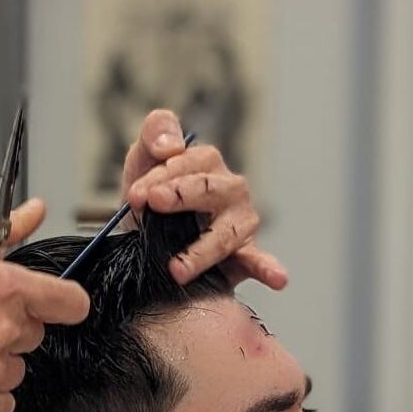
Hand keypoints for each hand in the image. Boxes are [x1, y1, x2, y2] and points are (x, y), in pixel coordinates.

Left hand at [120, 109, 287, 288]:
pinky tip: (277, 278)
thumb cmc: (150, 198)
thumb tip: (169, 145)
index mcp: (205, 164)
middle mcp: (228, 189)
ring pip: (227, 232)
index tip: (135, 195)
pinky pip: (258, 260)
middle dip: (180, 196)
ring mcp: (239, 222)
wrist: (147, 241)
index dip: (160, 176)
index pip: (188, 163)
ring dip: (202, 250)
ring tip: (177, 269)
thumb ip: (154, 133)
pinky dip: (268, 268)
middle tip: (153, 204)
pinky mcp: (244, 254)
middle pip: (210, 190)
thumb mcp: (143, 159)